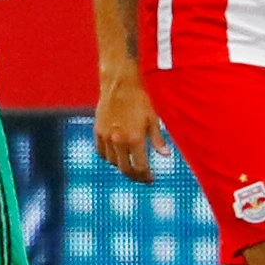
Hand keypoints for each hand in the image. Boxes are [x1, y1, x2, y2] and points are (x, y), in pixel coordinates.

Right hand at [94, 67, 169, 183]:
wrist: (120, 85)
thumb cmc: (139, 100)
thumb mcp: (153, 119)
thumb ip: (157, 140)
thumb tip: (166, 155)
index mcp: (135, 139)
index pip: (140, 167)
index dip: (146, 176)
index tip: (150, 179)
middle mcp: (119, 141)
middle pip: (125, 168)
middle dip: (135, 176)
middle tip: (141, 177)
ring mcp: (107, 137)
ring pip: (112, 162)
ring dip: (122, 166)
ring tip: (130, 165)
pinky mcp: (98, 131)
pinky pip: (101, 152)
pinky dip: (109, 157)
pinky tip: (116, 156)